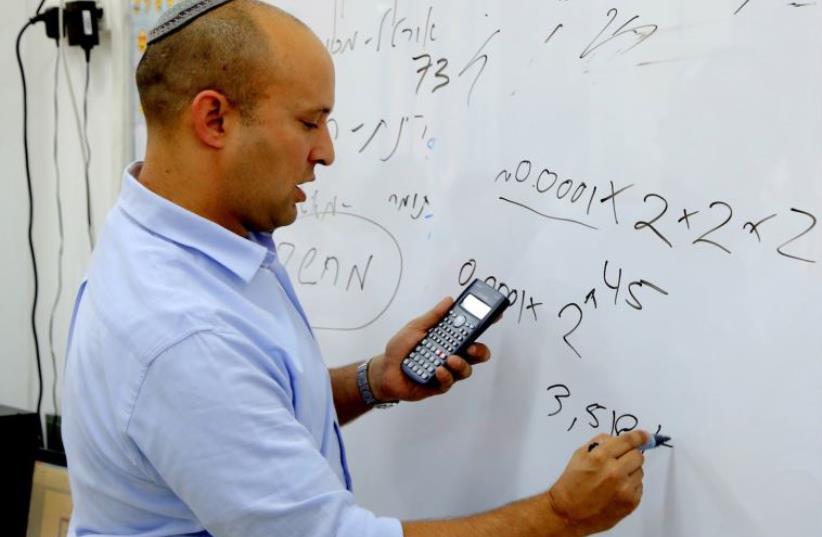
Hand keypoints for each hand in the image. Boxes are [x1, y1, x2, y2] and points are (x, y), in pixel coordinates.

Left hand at [368, 297, 491, 401]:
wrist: (384, 371)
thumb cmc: (400, 349)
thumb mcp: (415, 328)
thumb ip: (433, 317)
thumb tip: (449, 300)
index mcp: (448, 338)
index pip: (470, 330)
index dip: (484, 323)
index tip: (494, 315)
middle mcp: (452, 354)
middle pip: (477, 352)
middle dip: (479, 349)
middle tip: (471, 345)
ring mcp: (447, 370)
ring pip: (467, 369)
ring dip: (461, 363)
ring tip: (449, 359)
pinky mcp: (440, 385)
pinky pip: (450, 381)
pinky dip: (445, 375)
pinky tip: (437, 370)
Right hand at [546, 430, 647, 535]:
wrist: (568, 513)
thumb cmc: (571, 484)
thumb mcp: (579, 456)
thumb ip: (600, 443)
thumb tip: (617, 439)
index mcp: (600, 457)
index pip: (627, 441)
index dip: (639, 436)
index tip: (645, 436)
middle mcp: (614, 472)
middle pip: (638, 455)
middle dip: (630, 455)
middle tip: (619, 462)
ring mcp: (624, 489)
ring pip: (640, 471)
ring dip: (630, 472)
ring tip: (613, 480)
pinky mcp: (630, 502)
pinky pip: (639, 487)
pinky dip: (630, 486)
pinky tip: (616, 490)